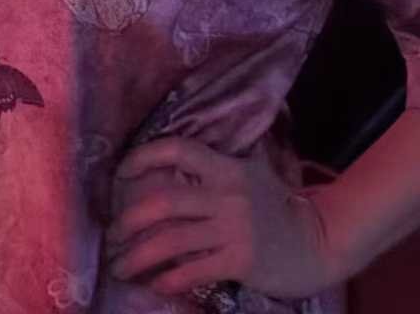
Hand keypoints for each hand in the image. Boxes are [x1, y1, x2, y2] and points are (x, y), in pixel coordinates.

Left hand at [105, 136, 338, 300]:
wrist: (320, 242)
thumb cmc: (276, 208)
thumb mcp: (248, 175)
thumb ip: (214, 169)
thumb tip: (170, 162)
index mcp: (225, 167)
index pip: (177, 149)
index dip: (144, 157)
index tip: (121, 173)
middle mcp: (226, 193)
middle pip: (164, 201)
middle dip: (129, 219)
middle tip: (112, 233)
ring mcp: (233, 228)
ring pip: (172, 240)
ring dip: (138, 255)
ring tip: (120, 266)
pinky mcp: (241, 260)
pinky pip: (193, 270)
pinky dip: (168, 279)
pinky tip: (154, 284)